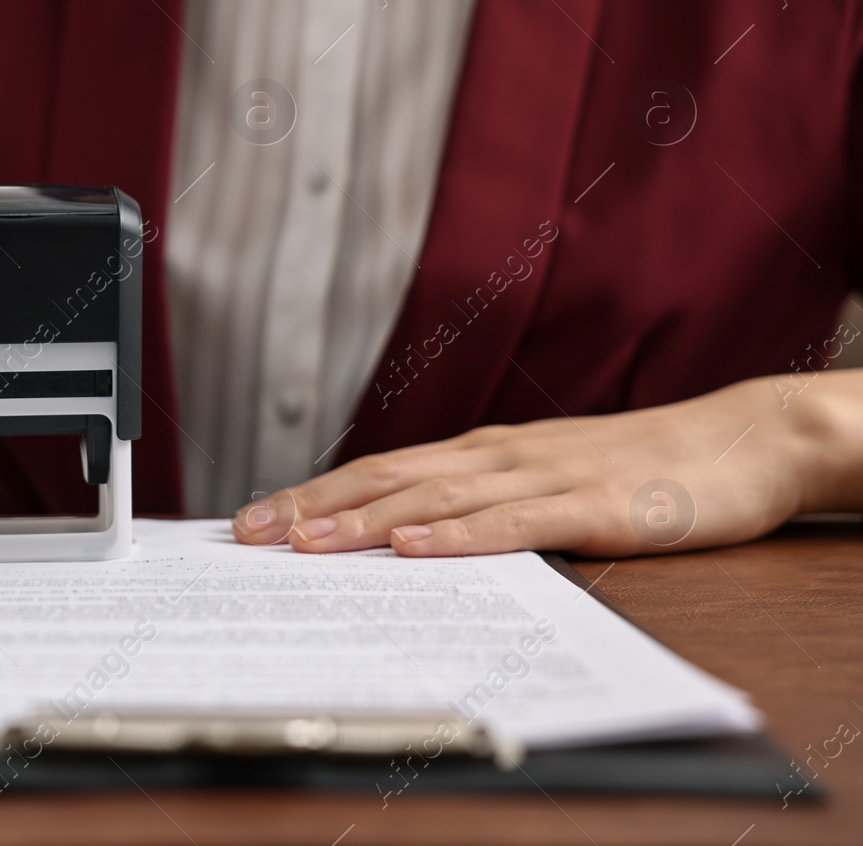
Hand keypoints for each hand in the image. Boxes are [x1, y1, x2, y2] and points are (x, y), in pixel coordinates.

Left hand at [231, 373, 861, 557]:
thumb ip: (482, 503)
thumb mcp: (544, 482)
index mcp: (483, 453)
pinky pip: (513, 524)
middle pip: (387, 479)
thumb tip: (408, 536)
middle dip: (312, 505)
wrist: (739, 440)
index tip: (252, 518)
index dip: (311, 493)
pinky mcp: (590, 505)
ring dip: (365, 520)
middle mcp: (498, 456)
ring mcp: (543, 476)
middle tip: (249, 533)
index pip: (379, 471)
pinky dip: (458, 536)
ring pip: (436, 499)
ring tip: (307, 541)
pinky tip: (415, 549)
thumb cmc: (638, 468)